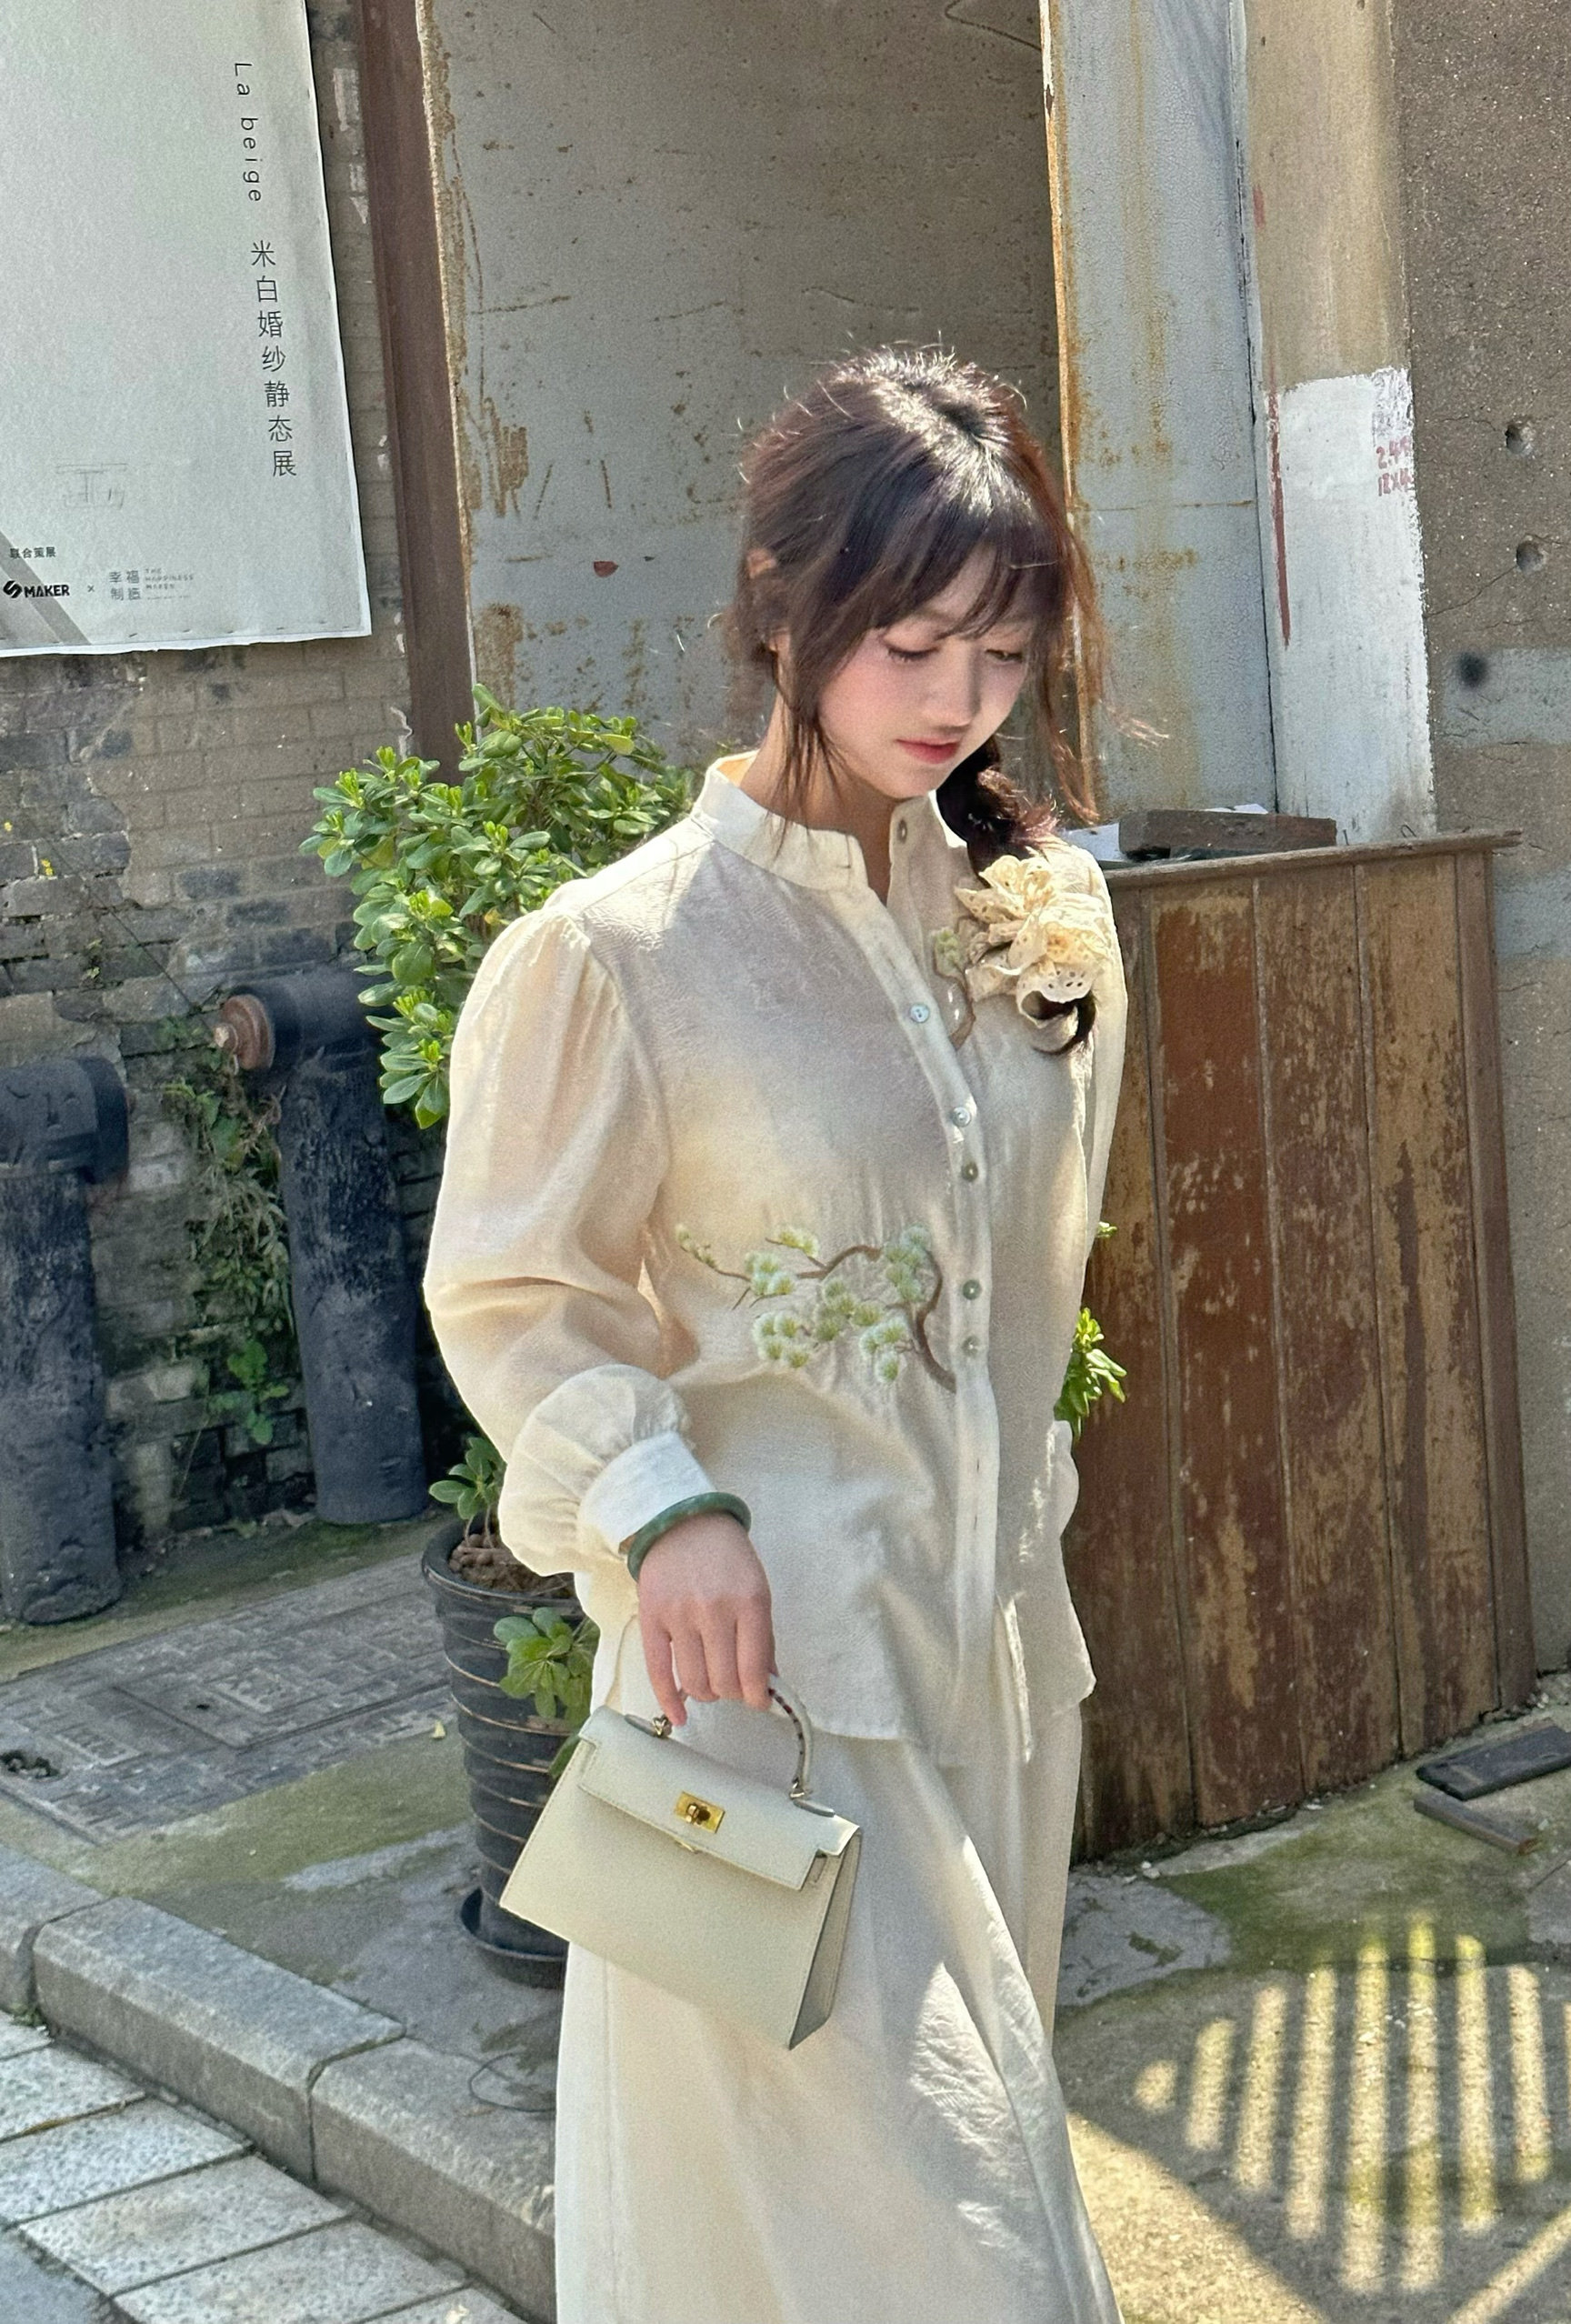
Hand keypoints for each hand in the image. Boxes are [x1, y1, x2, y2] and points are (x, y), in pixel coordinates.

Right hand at [635, 1512, 774, 1727]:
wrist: (682, 1522)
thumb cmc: (727, 1557)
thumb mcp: (757, 1589)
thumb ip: (763, 1638)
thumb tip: (768, 1685)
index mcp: (750, 1601)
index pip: (754, 1668)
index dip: (758, 1696)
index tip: (759, 1701)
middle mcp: (715, 1610)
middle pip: (724, 1681)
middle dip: (733, 1693)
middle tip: (733, 1685)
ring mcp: (680, 1615)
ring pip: (695, 1682)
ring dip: (706, 1694)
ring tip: (710, 1683)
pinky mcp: (651, 1618)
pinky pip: (659, 1672)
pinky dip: (669, 1702)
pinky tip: (679, 1717)